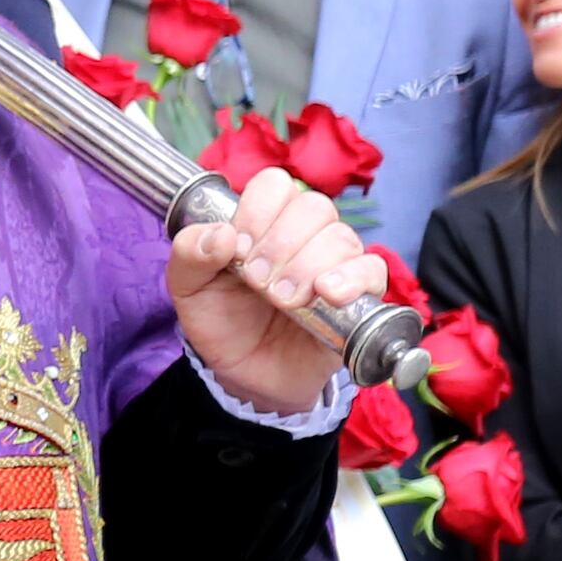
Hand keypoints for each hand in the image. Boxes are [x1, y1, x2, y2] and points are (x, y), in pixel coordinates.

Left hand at [167, 166, 380, 414]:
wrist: (246, 375)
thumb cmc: (222, 323)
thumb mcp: (188, 290)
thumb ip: (190, 254)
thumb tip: (220, 234)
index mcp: (263, 222)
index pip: (275, 185)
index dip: (258, 212)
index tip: (239, 250)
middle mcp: (303, 236)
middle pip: (313, 207)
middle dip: (281, 243)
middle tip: (259, 282)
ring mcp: (334, 264)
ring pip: (340, 237)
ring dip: (307, 266)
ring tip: (283, 300)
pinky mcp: (359, 296)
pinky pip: (373, 270)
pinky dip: (353, 277)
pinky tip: (328, 294)